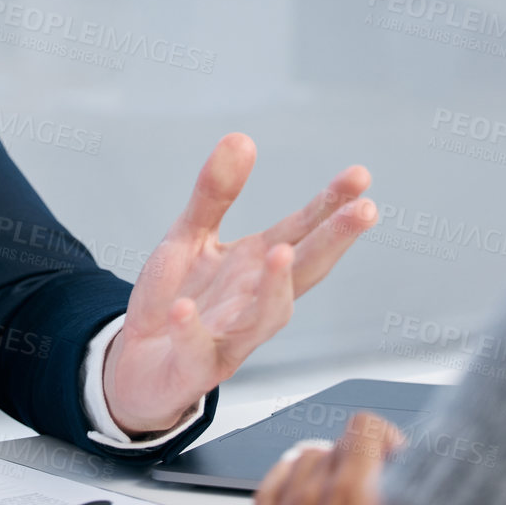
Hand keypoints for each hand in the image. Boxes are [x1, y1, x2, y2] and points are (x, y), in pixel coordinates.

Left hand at [103, 134, 376, 433]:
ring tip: (280, 251)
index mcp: (255, 266)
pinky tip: (183, 309)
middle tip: (365, 210)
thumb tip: (241, 137)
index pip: (302, 231)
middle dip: (334, 241)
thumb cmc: (178, 299)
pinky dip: (191, 330)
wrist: (140, 365)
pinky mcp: (194, 367)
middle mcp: (254, 302)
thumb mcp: (190, 236)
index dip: (331, 205)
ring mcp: (230, 337)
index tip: (361, 177)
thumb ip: (214, 193)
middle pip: (304, 272)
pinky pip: (195, 348)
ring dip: (275, 287)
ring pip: (264, 318)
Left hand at [254, 412, 403, 504]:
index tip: (396, 460)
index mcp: (350, 494)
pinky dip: (294, 478)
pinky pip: (275, 477)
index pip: (366, 425)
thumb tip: (417, 483)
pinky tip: (310, 496)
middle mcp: (311, 494)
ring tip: (347, 499)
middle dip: (362, 459)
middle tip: (378, 487)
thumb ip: (405, 501)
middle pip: (340, 442)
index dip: (387, 439)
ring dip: (329, 469)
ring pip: (307, 455)